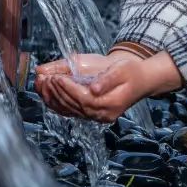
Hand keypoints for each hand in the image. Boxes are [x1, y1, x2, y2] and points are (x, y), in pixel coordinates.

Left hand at [51, 52, 183, 122]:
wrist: (142, 81)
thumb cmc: (132, 72)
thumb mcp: (122, 70)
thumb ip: (107, 79)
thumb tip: (94, 88)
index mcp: (111, 104)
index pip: (84, 98)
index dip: (69, 89)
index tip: (57, 78)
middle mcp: (103, 114)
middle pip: (75, 106)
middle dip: (58, 92)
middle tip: (45, 79)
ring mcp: (98, 117)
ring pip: (72, 110)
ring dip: (55, 98)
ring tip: (44, 84)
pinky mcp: (93, 114)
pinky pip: (73, 112)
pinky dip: (59, 104)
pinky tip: (49, 95)